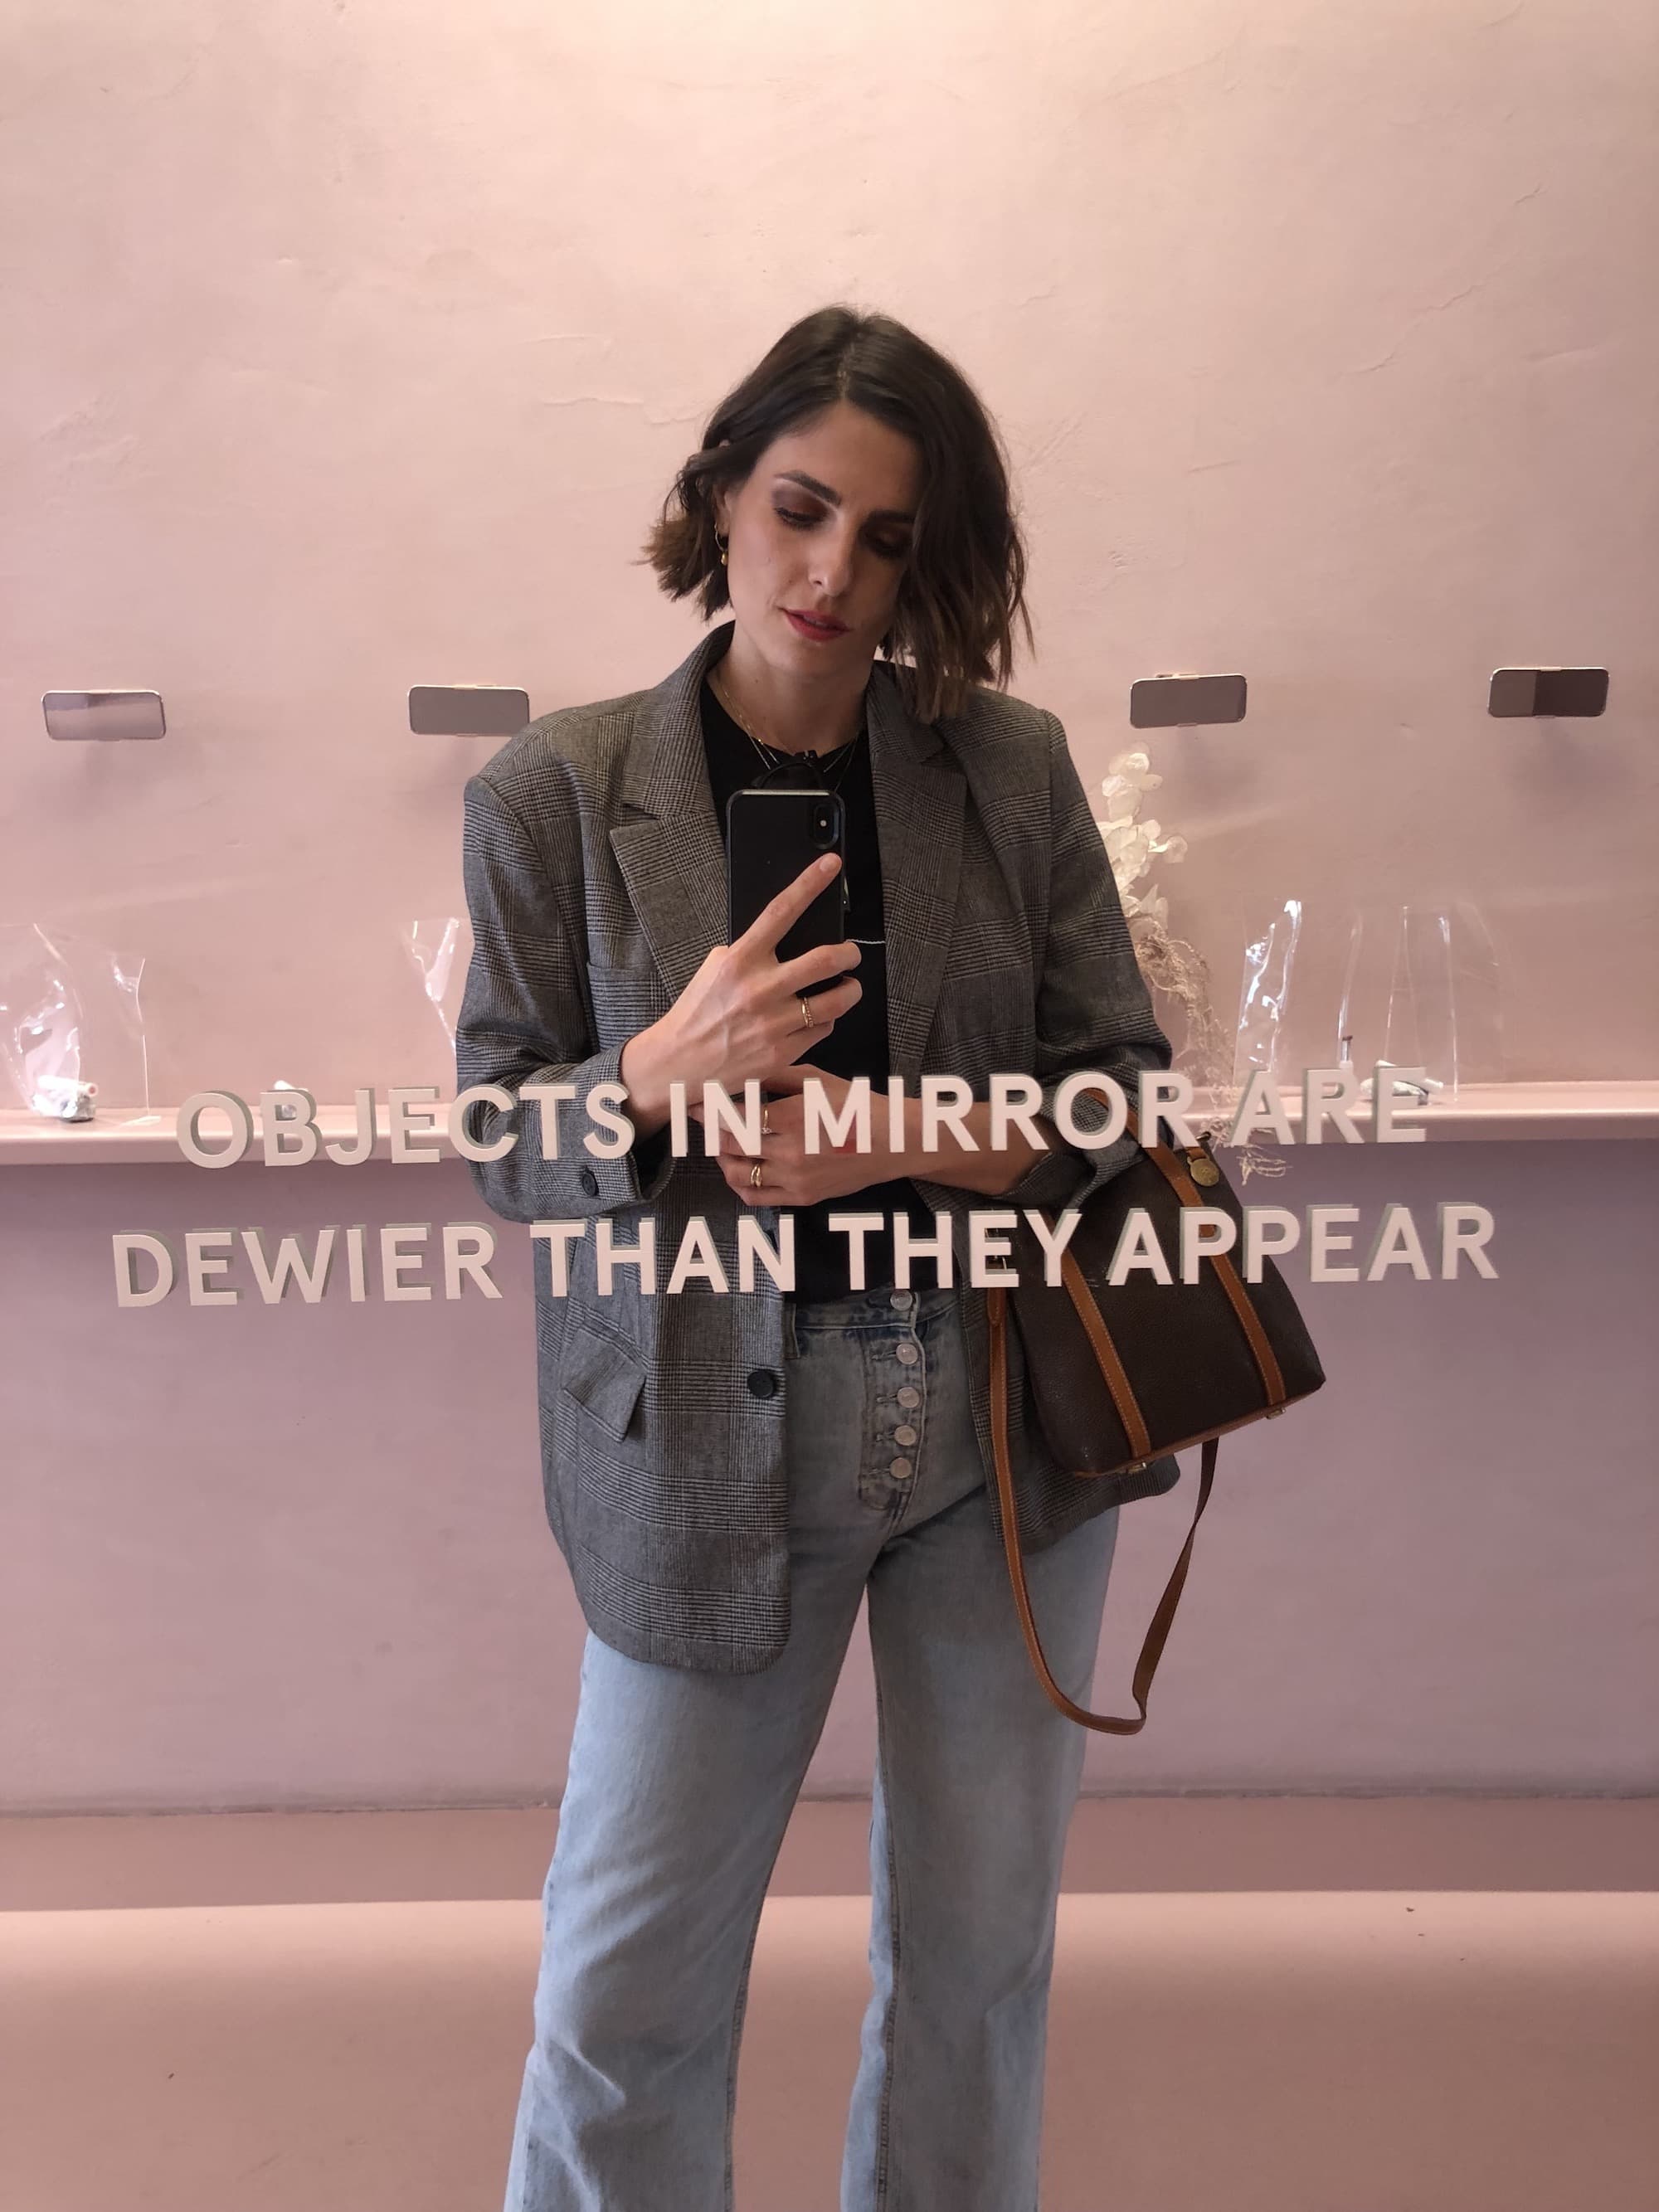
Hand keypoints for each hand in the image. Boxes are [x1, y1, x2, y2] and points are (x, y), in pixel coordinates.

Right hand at [623, 855, 862, 1121]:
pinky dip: (825, 1020)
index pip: (781, 911)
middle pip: (826, 960)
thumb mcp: (715, 968)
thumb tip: (787, 936)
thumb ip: (749, 951)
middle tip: (851, 953)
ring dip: (850, 990)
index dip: (810, 883)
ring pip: (837, 1000)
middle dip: (850, 953)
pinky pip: (823, 1028)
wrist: (678, 1062)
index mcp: (740, 960)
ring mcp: (773, 1023)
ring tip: (846, 986)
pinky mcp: (782, 1051)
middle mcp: (759, 989)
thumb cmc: (698, 1012)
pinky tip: (814, 1018)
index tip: (830, 865)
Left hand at [688, 1065, 901, 1207]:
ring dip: (721, 1158)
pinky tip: (738, 1166)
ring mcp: (795, 1179)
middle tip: (698, 1118)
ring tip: (721, 1143)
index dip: (708, 1108)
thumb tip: (737, 1072)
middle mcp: (791, 1151)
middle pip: (729, 1144)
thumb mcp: (816, 1080)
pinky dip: (739, 1182)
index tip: (693, 1100)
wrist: (893, 1143)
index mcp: (793, 1116)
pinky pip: (755, 1197)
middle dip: (708, 1130)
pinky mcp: (801, 1197)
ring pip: (736, 1174)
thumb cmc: (854, 1105)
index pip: (734, 1115)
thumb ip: (774, 1076)